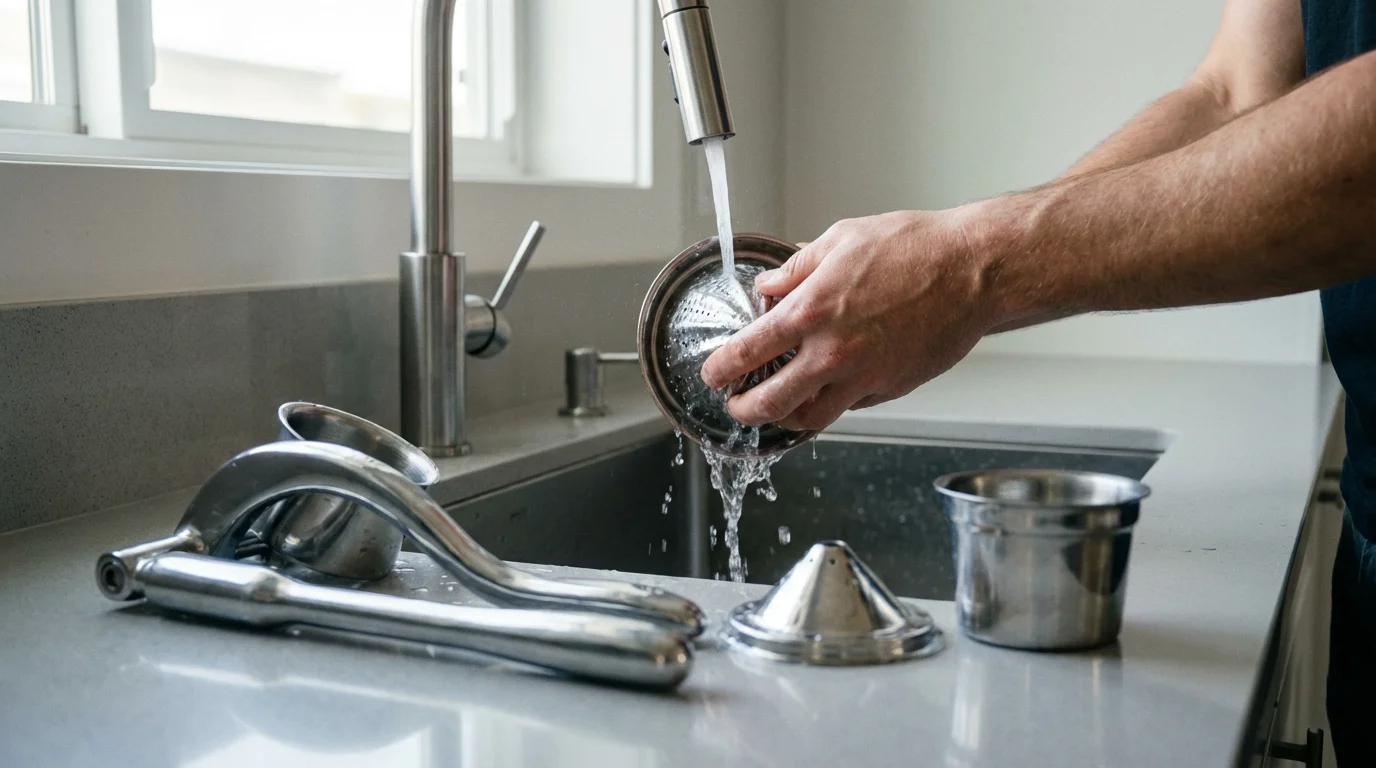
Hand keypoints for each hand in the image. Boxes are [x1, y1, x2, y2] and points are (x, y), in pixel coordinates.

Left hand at [700, 208, 1000, 430]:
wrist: (974, 271)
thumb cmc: (916, 249)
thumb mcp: (841, 240)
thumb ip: (796, 270)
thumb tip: (768, 287)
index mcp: (811, 312)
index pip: (746, 352)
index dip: (720, 369)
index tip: (713, 373)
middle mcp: (832, 353)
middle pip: (769, 404)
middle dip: (743, 410)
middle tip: (736, 406)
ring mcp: (863, 377)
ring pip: (809, 419)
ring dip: (784, 418)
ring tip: (776, 407)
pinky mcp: (890, 389)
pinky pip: (850, 407)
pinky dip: (831, 404)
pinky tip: (827, 388)